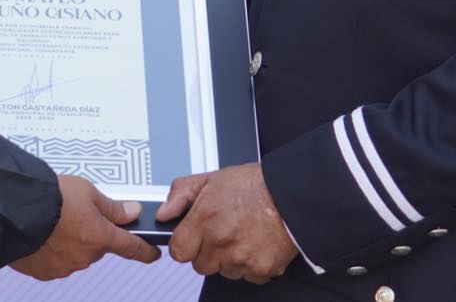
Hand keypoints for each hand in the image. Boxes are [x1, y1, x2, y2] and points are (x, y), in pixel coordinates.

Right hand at [10, 175, 160, 279]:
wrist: (14, 211)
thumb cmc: (50, 197)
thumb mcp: (87, 191)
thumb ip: (111, 206)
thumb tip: (132, 213)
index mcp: (100, 236)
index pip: (132, 248)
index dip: (145, 251)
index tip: (153, 254)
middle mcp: (85, 256)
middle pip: (97, 246)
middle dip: (91, 233)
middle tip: (74, 214)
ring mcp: (65, 267)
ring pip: (76, 254)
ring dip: (69, 241)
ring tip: (53, 222)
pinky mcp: (45, 272)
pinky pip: (55, 262)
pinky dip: (52, 250)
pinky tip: (42, 235)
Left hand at [156, 164, 297, 283]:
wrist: (291, 193)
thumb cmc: (253, 185)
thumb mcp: (211, 179)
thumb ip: (180, 194)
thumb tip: (164, 213)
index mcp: (204, 220)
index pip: (178, 252)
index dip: (185, 244)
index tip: (193, 238)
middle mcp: (221, 241)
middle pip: (200, 265)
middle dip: (208, 252)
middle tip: (224, 232)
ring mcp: (241, 258)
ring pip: (224, 271)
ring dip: (230, 259)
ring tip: (243, 234)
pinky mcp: (261, 269)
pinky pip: (248, 276)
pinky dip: (251, 264)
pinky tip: (257, 243)